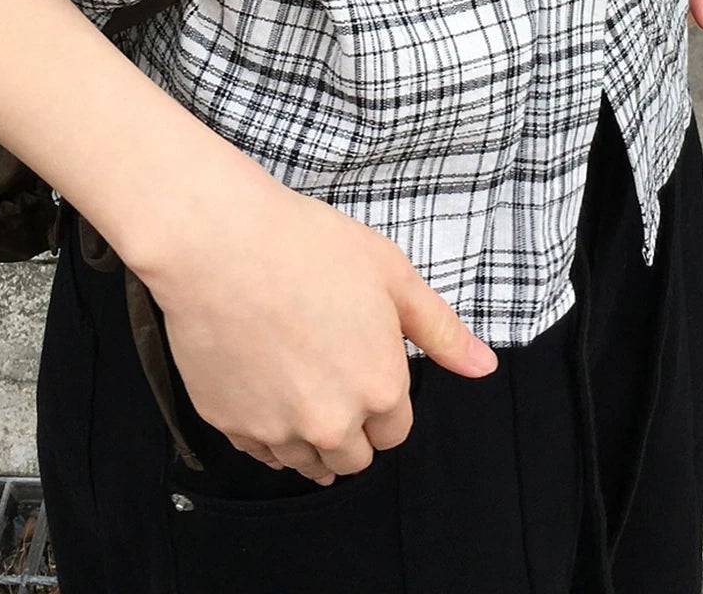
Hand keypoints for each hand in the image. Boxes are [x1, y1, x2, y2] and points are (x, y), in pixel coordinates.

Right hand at [140, 175, 498, 484]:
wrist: (218, 241)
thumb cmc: (305, 245)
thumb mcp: (391, 272)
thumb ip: (440, 329)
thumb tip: (484, 366)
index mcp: (379, 388)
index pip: (394, 431)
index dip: (381, 397)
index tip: (360, 362)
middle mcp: (332, 423)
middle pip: (354, 457)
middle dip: (351, 425)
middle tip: (328, 368)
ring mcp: (276, 428)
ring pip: (307, 462)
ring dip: (310, 436)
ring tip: (296, 379)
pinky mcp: (229, 423)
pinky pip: (259, 450)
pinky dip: (266, 430)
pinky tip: (262, 384)